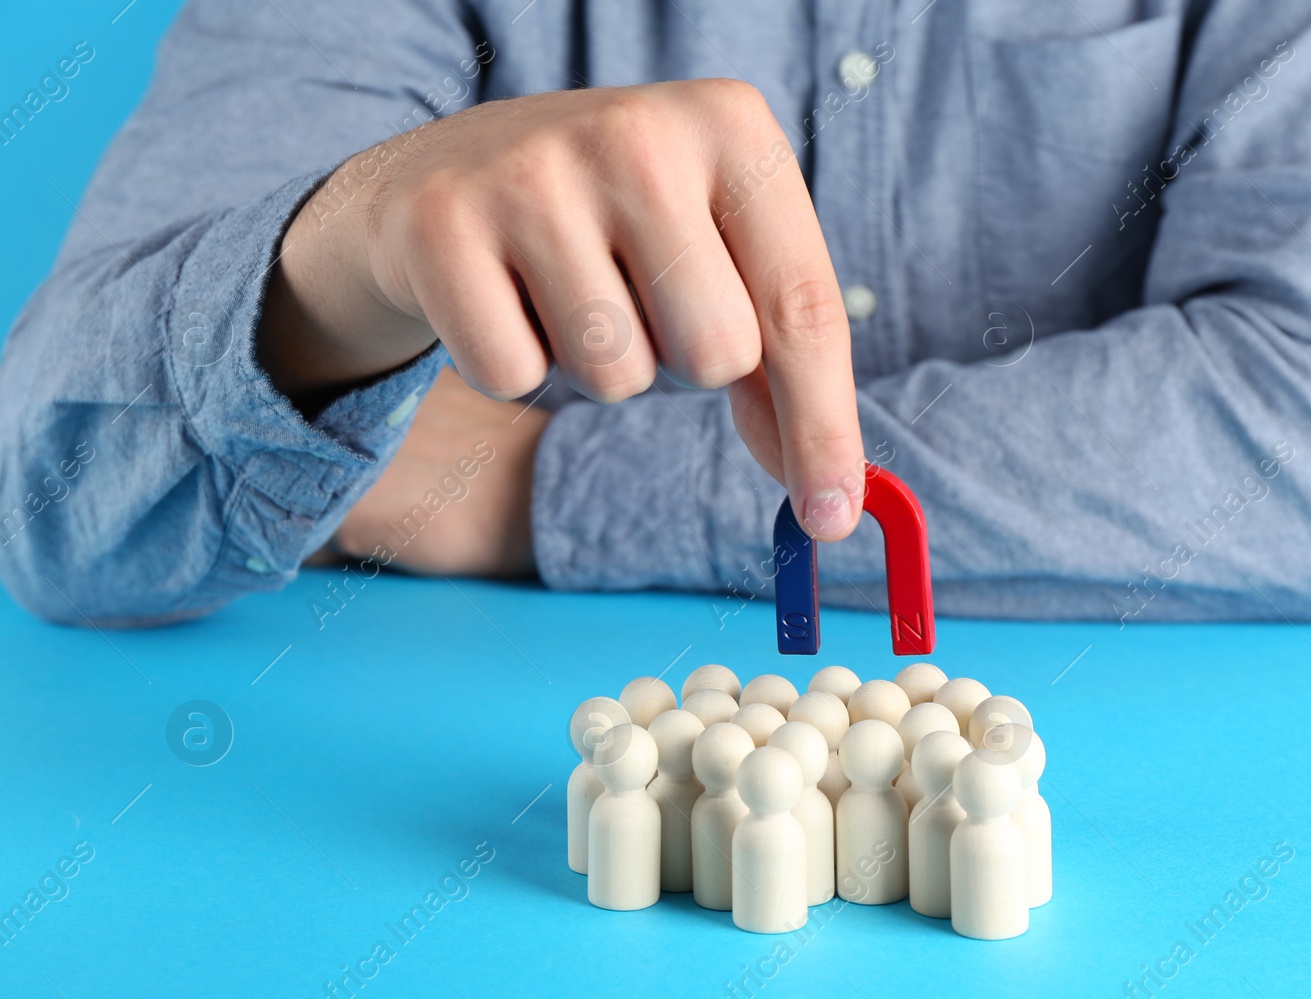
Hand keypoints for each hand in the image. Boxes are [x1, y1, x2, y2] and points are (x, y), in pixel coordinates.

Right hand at [261, 80, 864, 539]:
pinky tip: (501, 295)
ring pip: (615, 375)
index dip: (824, 428)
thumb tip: (829, 504)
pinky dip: (510, 365)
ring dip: (597, 368)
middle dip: (682, 365)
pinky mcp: (441, 223)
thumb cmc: (618, 232)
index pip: (804, 307)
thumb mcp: (719, 256)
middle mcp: (639, 132)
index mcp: (733, 126)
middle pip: (716, 353)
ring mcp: (533, 171)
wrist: (448, 170)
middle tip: (640, 304)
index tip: (831, 521)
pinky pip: (512, 375)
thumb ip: (782, 367)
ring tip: (567, 291)